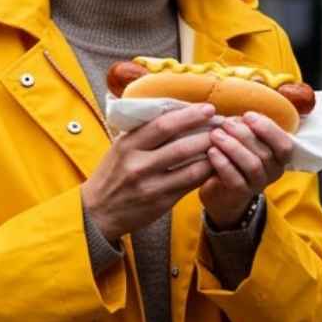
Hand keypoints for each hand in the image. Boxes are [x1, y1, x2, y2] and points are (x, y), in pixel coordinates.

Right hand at [81, 103, 217, 239]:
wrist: (96, 213)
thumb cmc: (111, 175)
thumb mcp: (119, 148)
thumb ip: (142, 133)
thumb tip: (174, 111)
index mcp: (127, 145)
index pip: (162, 125)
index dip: (189, 115)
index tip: (208, 108)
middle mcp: (138, 165)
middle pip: (181, 145)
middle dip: (207, 133)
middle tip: (224, 125)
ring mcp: (150, 185)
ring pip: (191, 167)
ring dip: (211, 154)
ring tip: (225, 144)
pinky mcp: (161, 202)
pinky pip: (190, 185)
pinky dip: (205, 173)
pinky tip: (215, 164)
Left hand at [199, 112, 294, 227]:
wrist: (221, 188)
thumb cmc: (235, 156)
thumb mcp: (244, 139)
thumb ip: (246, 128)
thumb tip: (239, 118)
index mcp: (279, 157)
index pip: (285, 145)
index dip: (268, 129)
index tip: (247, 116)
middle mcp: (273, 172)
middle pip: (265, 153)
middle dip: (243, 134)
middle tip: (225, 123)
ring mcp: (258, 184)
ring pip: (252, 165)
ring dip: (233, 147)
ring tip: (215, 135)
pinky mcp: (241, 194)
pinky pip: (235, 180)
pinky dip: (223, 163)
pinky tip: (211, 152)